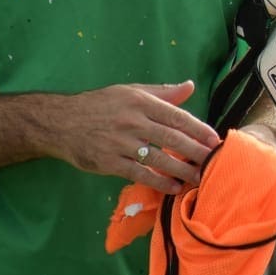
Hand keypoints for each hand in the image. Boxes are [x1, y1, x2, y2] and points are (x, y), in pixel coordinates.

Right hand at [40, 81, 220, 192]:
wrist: (60, 122)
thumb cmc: (100, 104)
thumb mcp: (130, 92)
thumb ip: (162, 92)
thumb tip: (190, 86)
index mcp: (140, 102)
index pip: (176, 116)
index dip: (198, 129)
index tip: (214, 139)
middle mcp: (132, 121)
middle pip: (171, 138)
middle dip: (196, 151)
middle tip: (214, 161)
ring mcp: (120, 143)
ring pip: (159, 159)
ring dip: (182, 170)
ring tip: (199, 178)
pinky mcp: (109, 162)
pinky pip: (140, 174)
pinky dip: (159, 182)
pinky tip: (174, 187)